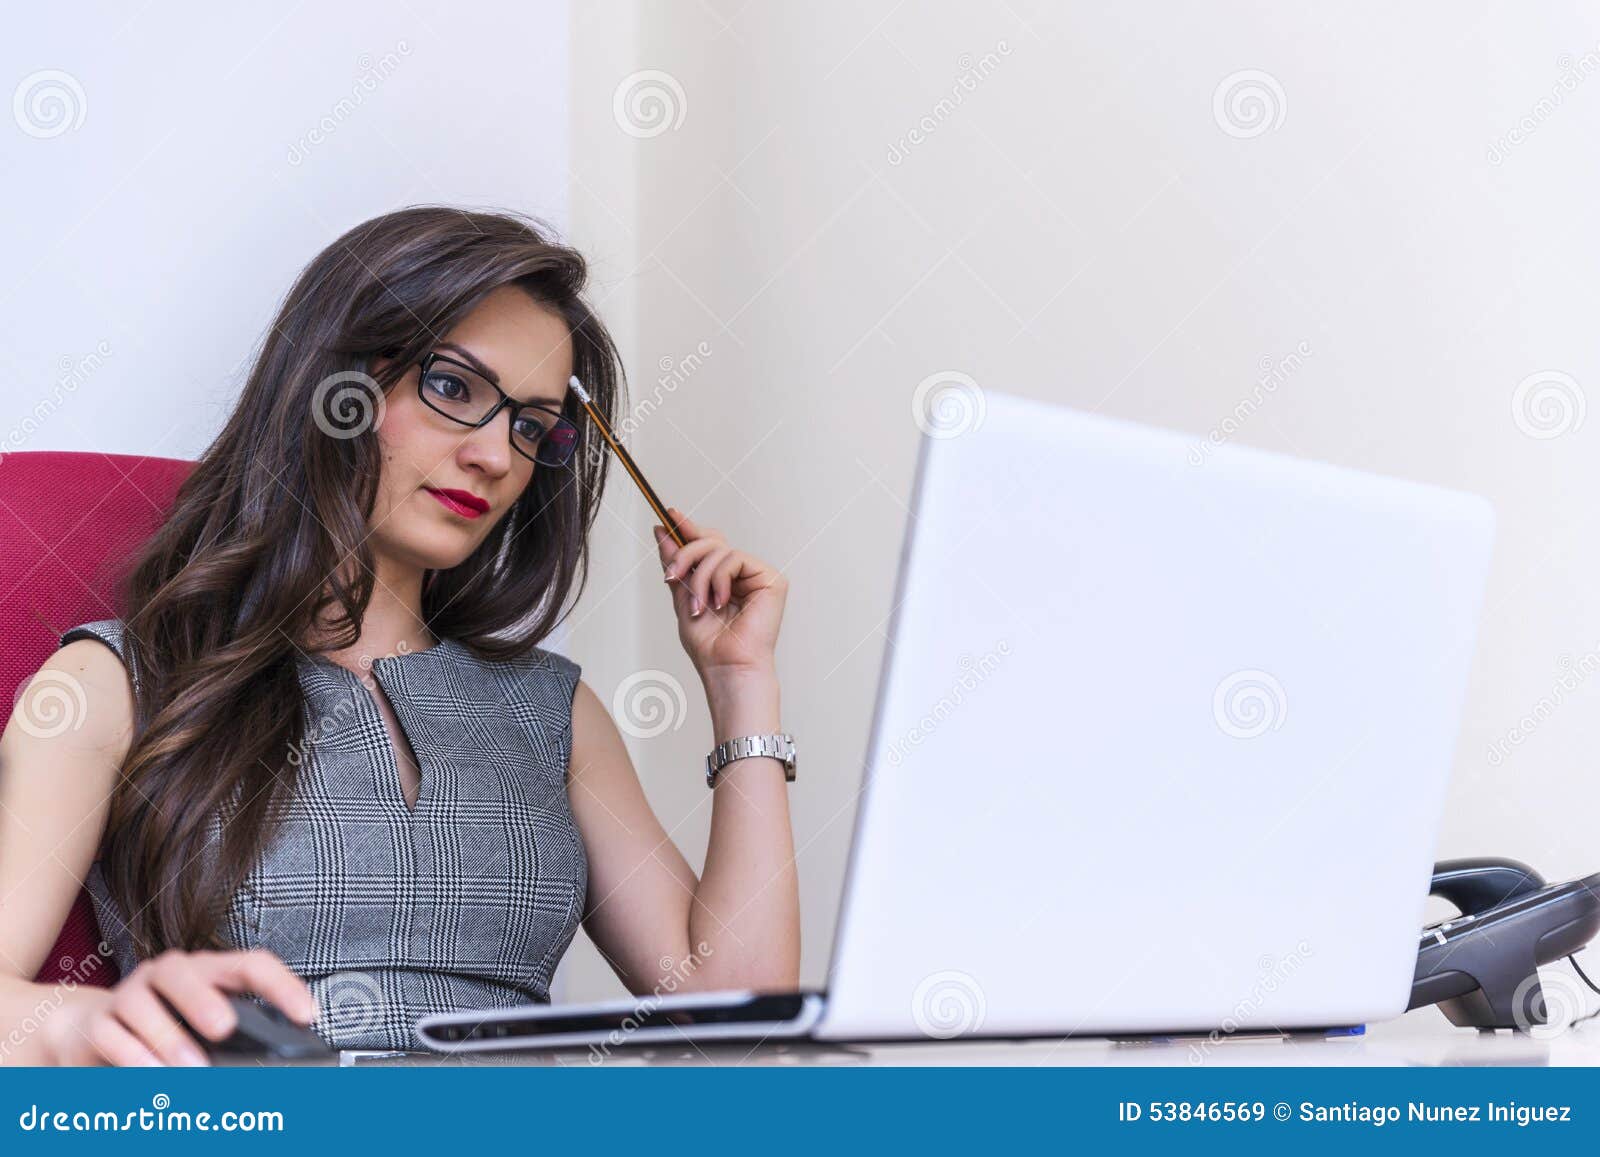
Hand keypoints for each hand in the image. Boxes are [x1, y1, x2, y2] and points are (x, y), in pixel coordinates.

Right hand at [40, 947, 316, 1065]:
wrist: (92, 1030)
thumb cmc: (167, 1027)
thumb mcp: (207, 1028)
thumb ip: (240, 1036)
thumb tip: (278, 1059)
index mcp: (210, 971)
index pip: (251, 965)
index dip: (281, 986)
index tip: (305, 1015)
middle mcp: (170, 974)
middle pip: (186, 974)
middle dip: (204, 1000)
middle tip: (223, 1029)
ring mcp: (131, 993)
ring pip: (144, 1004)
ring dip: (168, 1039)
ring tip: (189, 1069)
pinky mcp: (100, 1020)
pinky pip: (112, 1034)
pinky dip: (132, 1057)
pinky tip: (150, 1076)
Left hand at [654, 506, 787, 679]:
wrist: (726, 667)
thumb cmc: (709, 645)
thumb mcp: (683, 596)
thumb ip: (676, 564)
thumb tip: (662, 530)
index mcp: (724, 579)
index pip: (708, 544)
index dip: (689, 529)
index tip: (668, 515)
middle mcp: (742, 575)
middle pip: (712, 540)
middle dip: (686, 555)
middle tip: (672, 576)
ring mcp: (757, 576)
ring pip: (719, 550)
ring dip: (700, 578)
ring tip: (700, 606)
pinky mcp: (770, 579)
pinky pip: (735, 558)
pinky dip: (719, 579)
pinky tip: (721, 602)